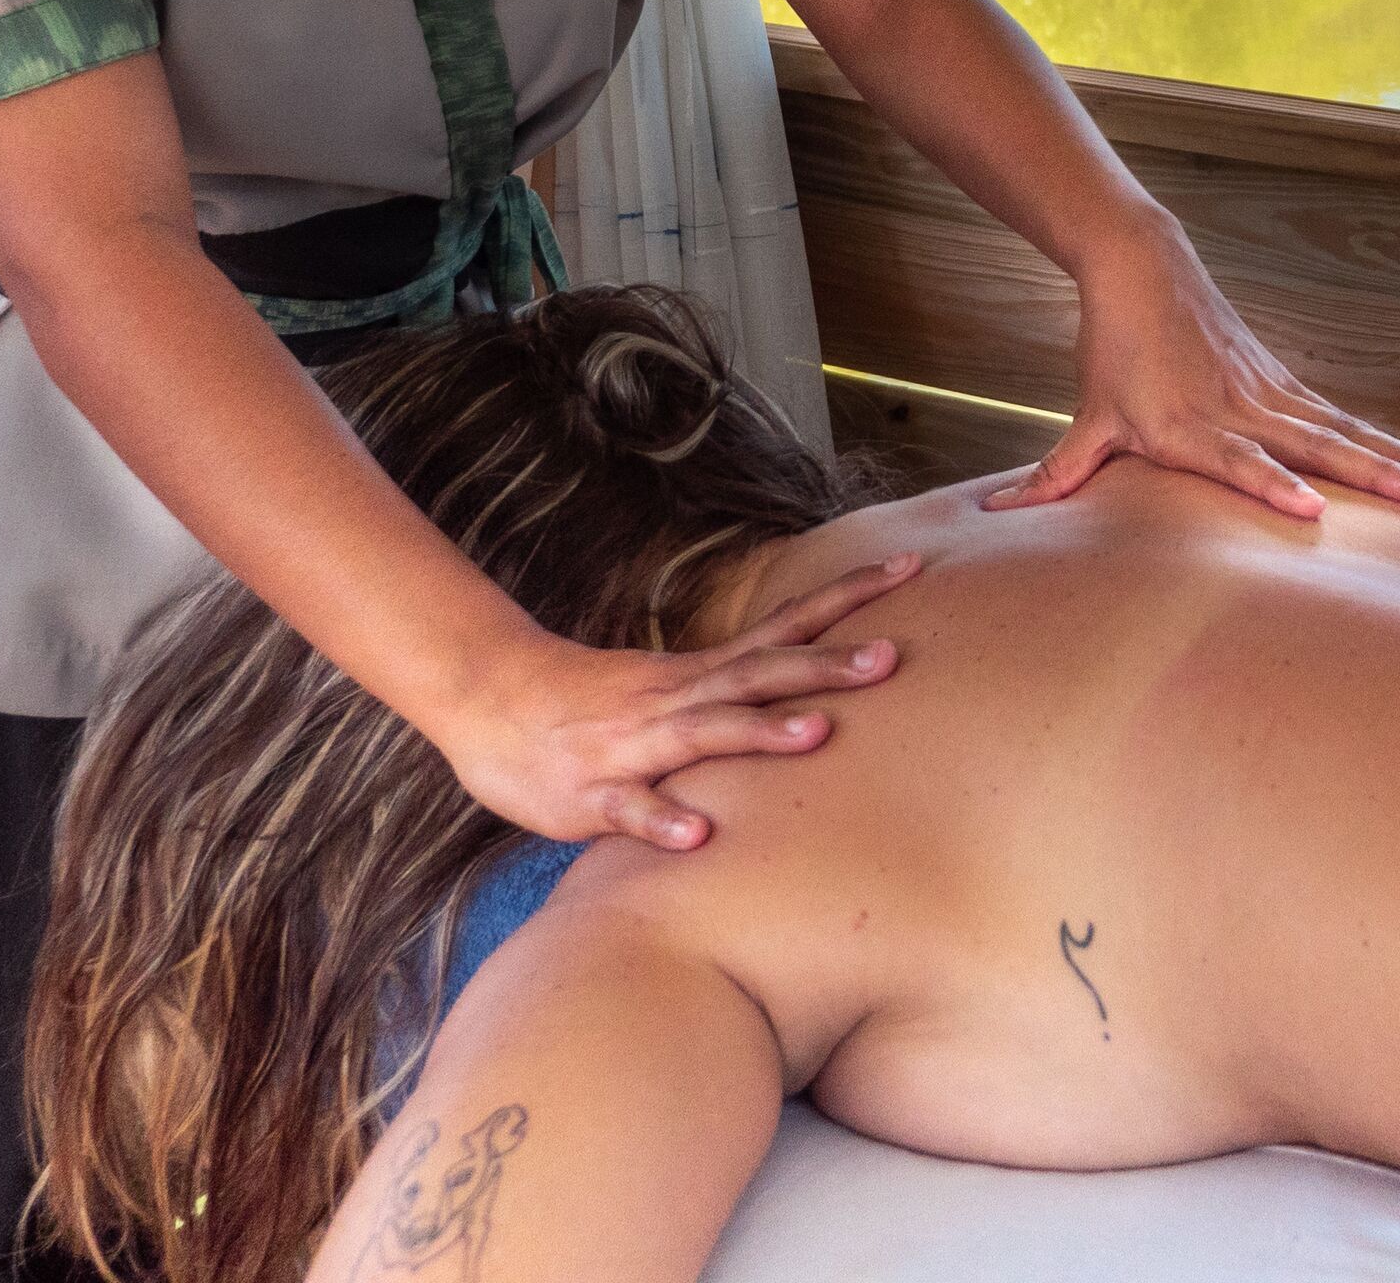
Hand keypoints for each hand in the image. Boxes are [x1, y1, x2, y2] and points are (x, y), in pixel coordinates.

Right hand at [430, 554, 923, 849]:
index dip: (849, 598)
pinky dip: (663, 820)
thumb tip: (810, 689)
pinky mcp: (592, 795)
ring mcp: (636, 745)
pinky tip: (698, 834)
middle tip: (891, 657)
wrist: (487, 702)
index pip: (788, 626)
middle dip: (825, 666)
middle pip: (760, 673)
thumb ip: (733, 693)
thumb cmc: (590, 705)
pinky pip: (631, 809)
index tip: (912, 564)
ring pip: (704, 733)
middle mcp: (677, 699)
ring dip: (759, 732)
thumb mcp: (672, 690)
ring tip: (817, 733)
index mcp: (701, 674)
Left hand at [985, 219, 1399, 519]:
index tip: (1313, 509)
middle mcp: (1236, 407)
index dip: (1271, 484)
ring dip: (1393, 458)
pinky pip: (1337, 415)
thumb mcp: (1087, 415)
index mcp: (1187, 422)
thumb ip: (1058, 472)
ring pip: (1339, 429)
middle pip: (1312, 443)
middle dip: (1371, 474)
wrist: (1142, 264)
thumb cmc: (1113, 348)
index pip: (1236, 459)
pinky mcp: (1281, 381)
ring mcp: (1266, 390)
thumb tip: (999, 512)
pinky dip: (1380, 438)